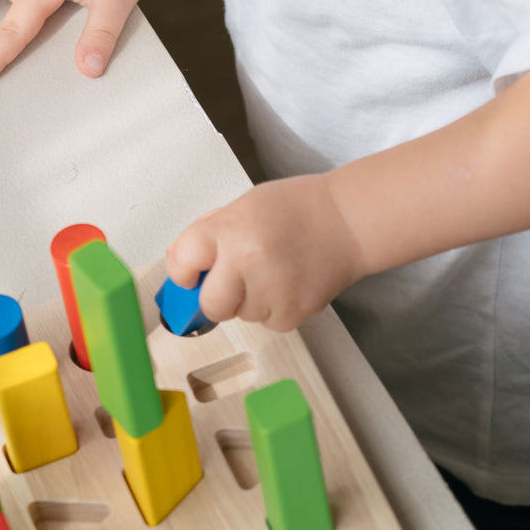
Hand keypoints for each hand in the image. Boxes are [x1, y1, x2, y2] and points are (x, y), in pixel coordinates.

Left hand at [165, 175, 364, 331]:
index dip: (184, 272)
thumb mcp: (244, 206)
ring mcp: (271, 290)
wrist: (349, 221)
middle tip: (236, 281)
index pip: (181, 263)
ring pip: (241, 315)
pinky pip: (268, 323)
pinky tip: (290, 283)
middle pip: (211, 305)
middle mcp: (247, 260)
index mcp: (229, 229)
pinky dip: (275, 308)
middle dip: (217, 298)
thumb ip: (208, 232)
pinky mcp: (292, 313)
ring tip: (275, 272)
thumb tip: (180, 263)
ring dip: (251, 301)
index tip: (192, 274)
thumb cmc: (297, 209)